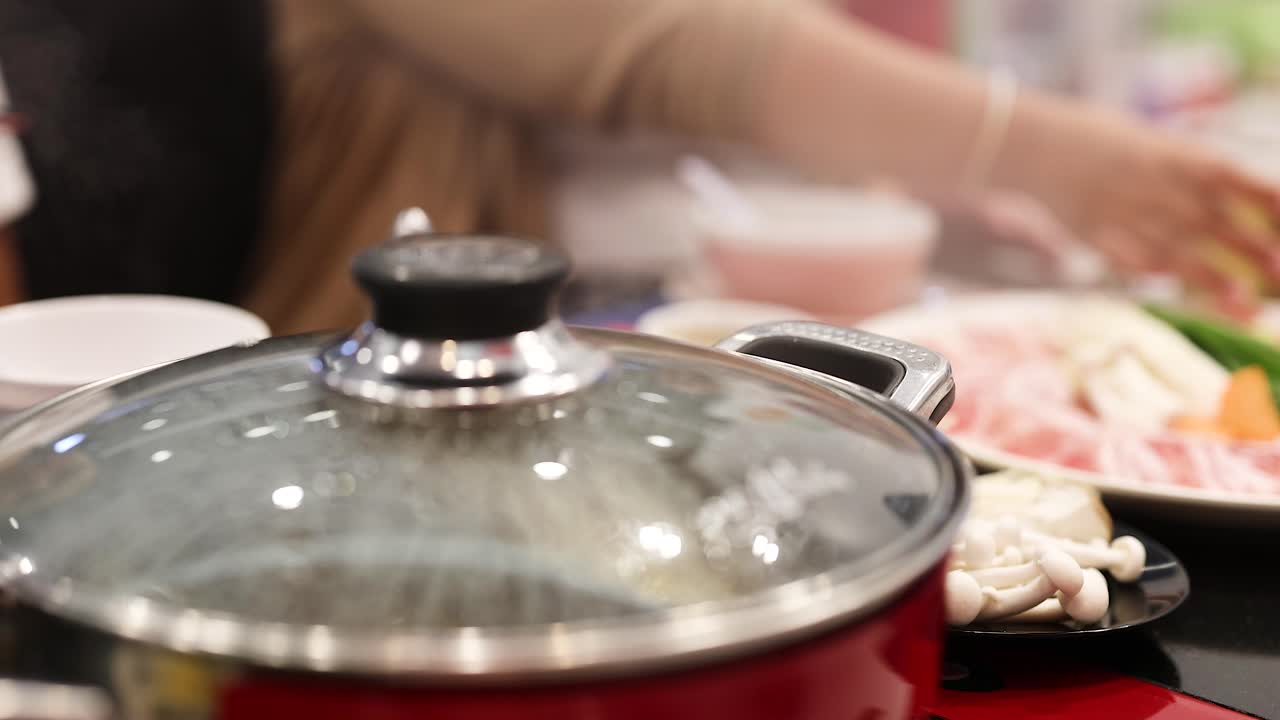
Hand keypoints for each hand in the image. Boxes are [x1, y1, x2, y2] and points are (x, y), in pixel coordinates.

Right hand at [1011, 102, 1279, 314]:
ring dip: (1214, 281)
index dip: (1271, 205)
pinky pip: (1131, 260)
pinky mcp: (1094, 235)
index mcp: (1177, 156)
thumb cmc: (1094, 139)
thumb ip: (1185, 173)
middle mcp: (1157, 186)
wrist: (1031, 143)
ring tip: (1245, 307)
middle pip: (1218, 224)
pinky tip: (1173, 288)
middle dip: (1256, 254)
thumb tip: (1231, 197)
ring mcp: (1125, 213)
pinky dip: (1155, 274)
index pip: (1240, 182)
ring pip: (1180, 252)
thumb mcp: (1148, 144)